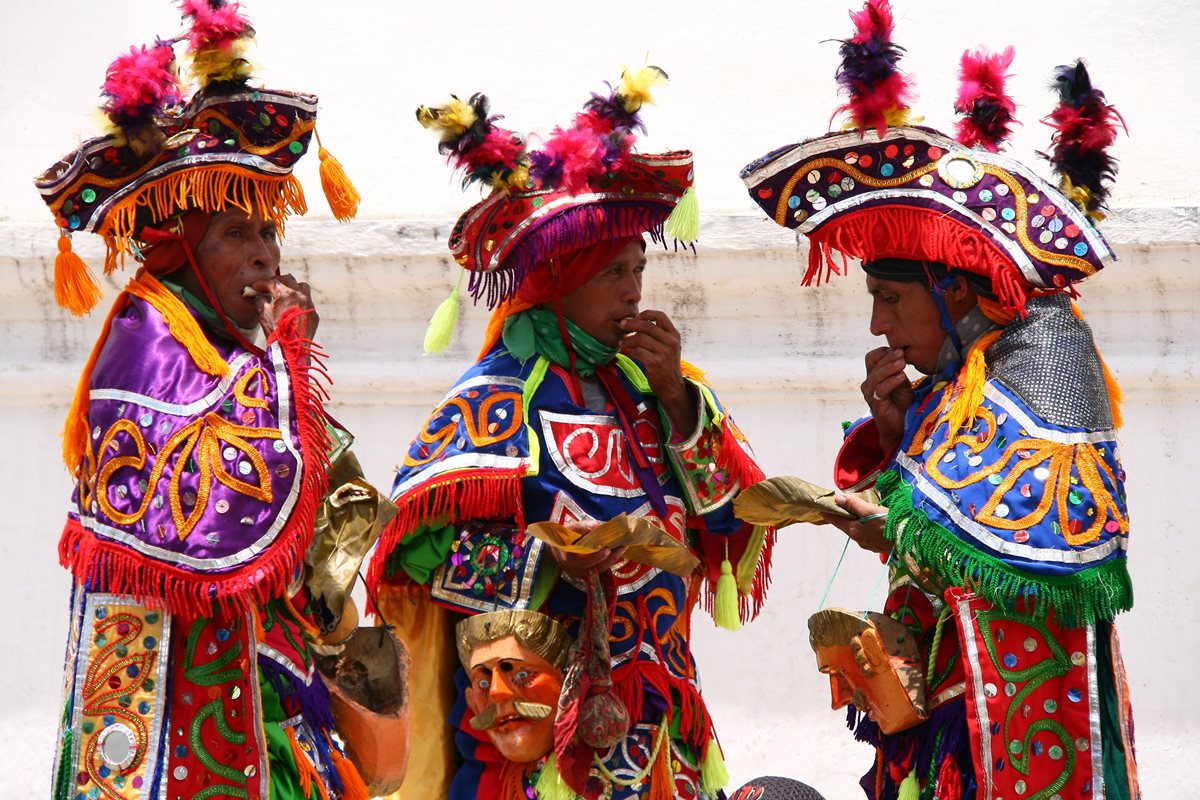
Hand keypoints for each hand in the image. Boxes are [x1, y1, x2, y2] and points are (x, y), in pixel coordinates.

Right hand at [253, 273, 318, 339]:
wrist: (293, 351)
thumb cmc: (277, 333)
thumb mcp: (263, 315)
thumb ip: (259, 302)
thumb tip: (258, 296)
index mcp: (287, 294)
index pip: (273, 282)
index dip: (261, 284)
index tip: (255, 287)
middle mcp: (301, 296)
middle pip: (288, 280)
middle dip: (277, 282)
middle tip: (268, 288)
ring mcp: (310, 304)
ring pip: (302, 287)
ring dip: (292, 287)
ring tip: (284, 294)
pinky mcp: (314, 314)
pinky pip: (308, 301)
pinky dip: (299, 301)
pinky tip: (293, 308)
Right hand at [548, 520, 627, 578]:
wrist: (552, 549)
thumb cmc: (559, 537)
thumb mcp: (566, 530)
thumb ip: (580, 527)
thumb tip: (596, 525)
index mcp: (567, 560)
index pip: (584, 562)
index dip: (596, 557)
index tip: (607, 549)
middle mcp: (574, 570)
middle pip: (595, 568)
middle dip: (611, 558)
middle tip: (622, 546)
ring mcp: (580, 573)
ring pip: (599, 569)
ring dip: (612, 559)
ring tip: (623, 547)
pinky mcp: (585, 573)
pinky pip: (599, 569)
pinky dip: (608, 561)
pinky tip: (616, 551)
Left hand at [619, 310, 696, 433]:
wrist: (672, 386)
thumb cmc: (666, 365)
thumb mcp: (669, 347)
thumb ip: (658, 334)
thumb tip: (636, 321)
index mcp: (674, 335)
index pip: (661, 316)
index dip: (646, 314)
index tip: (636, 317)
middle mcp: (671, 342)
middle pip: (646, 325)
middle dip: (631, 324)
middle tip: (622, 326)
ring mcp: (664, 353)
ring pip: (640, 338)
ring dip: (627, 340)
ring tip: (622, 343)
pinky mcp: (656, 363)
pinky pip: (637, 352)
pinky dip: (629, 352)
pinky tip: (628, 353)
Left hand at [820, 492, 891, 553]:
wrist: (910, 540)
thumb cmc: (890, 524)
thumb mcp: (870, 510)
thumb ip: (853, 504)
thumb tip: (838, 498)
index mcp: (854, 531)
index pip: (836, 521)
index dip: (828, 514)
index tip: (821, 509)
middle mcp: (859, 540)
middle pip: (847, 526)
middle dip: (844, 516)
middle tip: (842, 506)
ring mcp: (869, 545)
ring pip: (858, 530)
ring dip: (857, 522)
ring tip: (862, 512)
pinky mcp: (878, 546)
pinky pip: (868, 534)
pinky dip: (867, 527)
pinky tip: (874, 522)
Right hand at [862, 346, 912, 451]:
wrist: (902, 426)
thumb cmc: (902, 404)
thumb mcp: (902, 382)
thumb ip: (898, 369)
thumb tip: (902, 352)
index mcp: (874, 376)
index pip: (872, 357)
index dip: (884, 351)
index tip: (900, 350)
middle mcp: (868, 384)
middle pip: (873, 364)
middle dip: (889, 357)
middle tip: (902, 353)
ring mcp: (870, 394)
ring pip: (876, 376)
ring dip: (890, 368)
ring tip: (902, 363)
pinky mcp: (876, 404)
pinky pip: (880, 390)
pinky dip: (891, 382)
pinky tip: (901, 377)